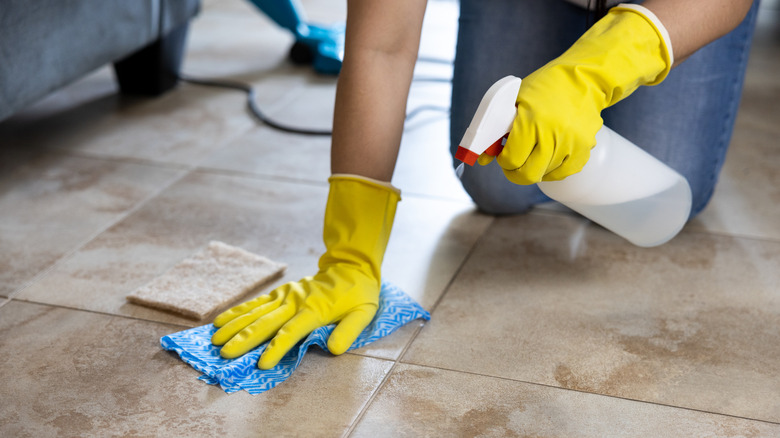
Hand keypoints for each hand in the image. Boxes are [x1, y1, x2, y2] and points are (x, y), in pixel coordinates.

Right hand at [211, 175, 400, 368]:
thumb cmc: (358, 294)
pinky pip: (256, 302)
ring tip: (215, 340)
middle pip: (266, 323)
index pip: (291, 332)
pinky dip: (237, 311)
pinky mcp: (281, 292)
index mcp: (315, 310)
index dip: (276, 348)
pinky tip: (221, 321)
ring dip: (234, 326)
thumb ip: (348, 331)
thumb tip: (334, 349)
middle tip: (224, 354)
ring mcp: (286, 295)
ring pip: (255, 312)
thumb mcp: (364, 313)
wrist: (351, 266)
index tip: (261, 364)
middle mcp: (295, 301)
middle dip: (244, 340)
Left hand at [488, 5, 672, 183]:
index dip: (503, 160)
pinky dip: (551, 169)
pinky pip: (562, 173)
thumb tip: (483, 159)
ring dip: (534, 167)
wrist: (584, 79)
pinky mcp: (584, 149)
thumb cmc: (546, 87)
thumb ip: (497, 129)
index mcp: (531, 121)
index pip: (511, 159)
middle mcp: (552, 135)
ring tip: (533, 149)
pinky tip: (548, 156)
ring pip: (543, 175)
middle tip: (514, 162)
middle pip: (527, 175)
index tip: (503, 155)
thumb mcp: (515, 101)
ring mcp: (571, 144)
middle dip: (514, 172)